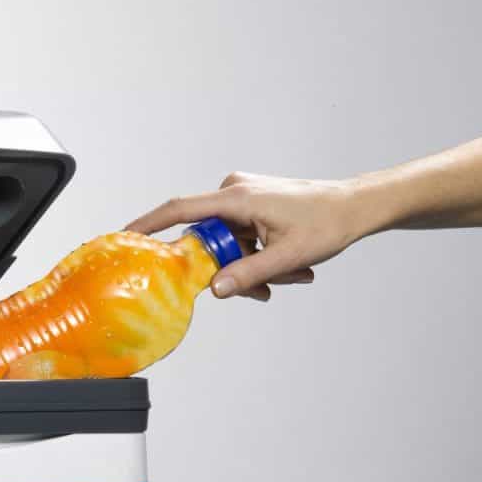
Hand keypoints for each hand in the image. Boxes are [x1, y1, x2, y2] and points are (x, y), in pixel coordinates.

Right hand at [126, 173, 362, 300]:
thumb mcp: (287, 256)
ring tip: (289, 275)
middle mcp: (234, 191)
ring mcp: (242, 196)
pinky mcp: (251, 203)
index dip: (148, 225)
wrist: (358, 206)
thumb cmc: (328, 222)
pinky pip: (237, 235)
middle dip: (229, 267)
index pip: (179, 210)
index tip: (124, 237)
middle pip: (207, 237)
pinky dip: (255, 254)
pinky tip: (284, 266)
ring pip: (225, 241)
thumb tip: (215, 290)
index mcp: (237, 197)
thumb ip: (248, 274)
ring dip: (250, 264)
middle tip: (263, 288)